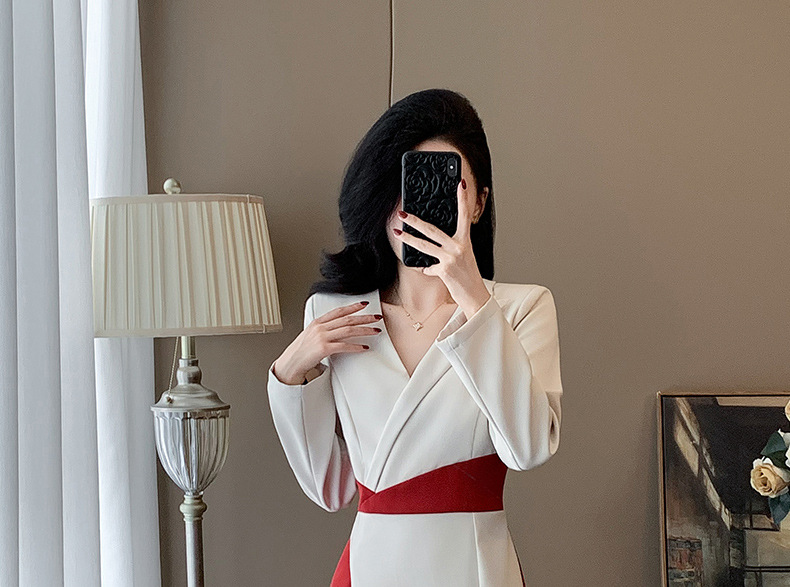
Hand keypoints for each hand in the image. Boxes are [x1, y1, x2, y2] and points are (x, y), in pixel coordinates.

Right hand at [271, 301, 381, 384]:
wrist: (291, 363)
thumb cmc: (301, 351)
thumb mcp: (311, 335)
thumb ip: (324, 329)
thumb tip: (338, 328)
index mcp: (318, 322)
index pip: (338, 311)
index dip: (352, 307)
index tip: (364, 305)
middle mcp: (320, 327)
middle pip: (347, 319)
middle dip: (364, 318)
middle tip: (376, 317)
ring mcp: (322, 337)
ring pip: (348, 330)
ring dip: (364, 330)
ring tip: (375, 330)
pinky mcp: (324, 349)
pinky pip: (344, 346)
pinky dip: (356, 346)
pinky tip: (364, 347)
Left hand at [392, 180, 490, 318]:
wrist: (475, 295)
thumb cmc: (468, 274)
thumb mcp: (463, 255)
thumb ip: (450, 245)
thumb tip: (433, 240)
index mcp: (465, 240)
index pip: (464, 215)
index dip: (462, 199)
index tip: (459, 184)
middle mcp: (459, 246)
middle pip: (432, 229)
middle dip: (415, 221)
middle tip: (403, 213)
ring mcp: (450, 258)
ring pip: (424, 246)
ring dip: (408, 239)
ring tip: (397, 232)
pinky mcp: (444, 270)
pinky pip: (427, 268)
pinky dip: (425, 269)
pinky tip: (425, 270)